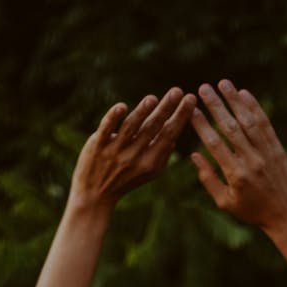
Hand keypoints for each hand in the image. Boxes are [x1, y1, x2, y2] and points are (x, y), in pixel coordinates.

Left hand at [69, 87, 196, 212]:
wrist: (95, 195)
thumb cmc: (126, 180)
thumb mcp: (149, 173)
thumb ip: (162, 155)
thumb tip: (175, 136)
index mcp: (150, 162)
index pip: (168, 135)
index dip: (180, 117)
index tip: (190, 99)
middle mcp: (134, 156)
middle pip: (153, 129)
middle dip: (167, 109)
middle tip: (178, 91)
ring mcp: (115, 150)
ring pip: (130, 128)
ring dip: (142, 112)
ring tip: (153, 99)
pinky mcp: (97, 145)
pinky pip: (106, 129)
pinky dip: (113, 117)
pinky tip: (122, 106)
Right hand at [190, 80, 286, 236]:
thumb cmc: (252, 211)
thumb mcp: (226, 202)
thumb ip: (209, 179)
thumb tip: (194, 155)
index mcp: (236, 175)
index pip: (215, 144)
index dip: (202, 125)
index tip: (191, 110)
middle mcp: (251, 161)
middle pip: (230, 128)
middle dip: (215, 106)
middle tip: (203, 88)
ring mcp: (266, 153)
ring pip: (248, 121)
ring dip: (235, 100)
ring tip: (223, 83)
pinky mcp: (277, 148)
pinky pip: (265, 124)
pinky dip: (254, 107)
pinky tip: (244, 94)